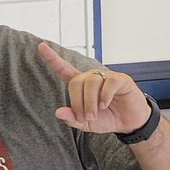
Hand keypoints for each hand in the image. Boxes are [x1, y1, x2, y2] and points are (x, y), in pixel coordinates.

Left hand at [38, 42, 152, 134]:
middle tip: (86, 117)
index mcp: (81, 86)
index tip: (41, 46)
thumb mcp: (86, 123)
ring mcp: (106, 77)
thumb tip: (58, 112)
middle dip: (78, 103)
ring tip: (94, 115)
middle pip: (76, 82)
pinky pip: (108, 83)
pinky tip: (105, 105)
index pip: (64, 70)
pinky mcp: (120, 79)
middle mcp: (92, 77)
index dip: (53, 59)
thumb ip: (72, 118)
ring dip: (90, 103)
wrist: (128, 122)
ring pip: (91, 83)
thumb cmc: (106, 118)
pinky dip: (104, 97)